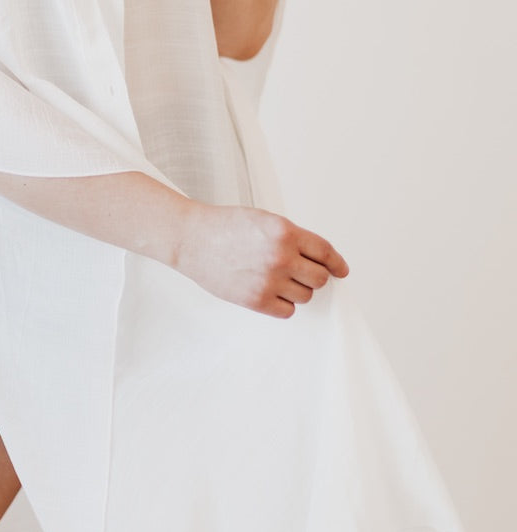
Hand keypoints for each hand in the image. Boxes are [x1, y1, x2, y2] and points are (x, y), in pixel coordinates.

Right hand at [174, 203, 349, 318]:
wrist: (191, 239)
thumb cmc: (224, 227)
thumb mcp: (264, 220)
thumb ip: (291, 237)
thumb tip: (319, 261)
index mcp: (284, 232)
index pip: (326, 253)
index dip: (336, 263)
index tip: (340, 270)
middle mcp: (281, 256)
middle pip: (319, 278)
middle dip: (313, 276)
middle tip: (299, 272)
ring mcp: (269, 280)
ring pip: (305, 296)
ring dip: (296, 289)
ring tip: (275, 278)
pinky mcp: (256, 300)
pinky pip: (287, 311)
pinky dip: (282, 304)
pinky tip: (268, 291)